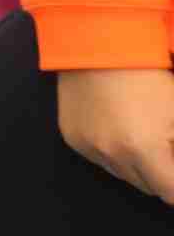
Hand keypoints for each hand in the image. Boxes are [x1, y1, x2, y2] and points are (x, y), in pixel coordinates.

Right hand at [58, 68, 173, 203]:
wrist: (100, 42)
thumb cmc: (150, 71)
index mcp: (144, 148)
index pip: (171, 193)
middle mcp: (112, 154)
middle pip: (148, 187)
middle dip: (164, 175)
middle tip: (167, 148)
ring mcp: (88, 147)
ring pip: (123, 174)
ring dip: (138, 165)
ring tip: (145, 136)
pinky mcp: (72, 137)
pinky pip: (100, 158)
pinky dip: (114, 151)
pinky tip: (120, 127)